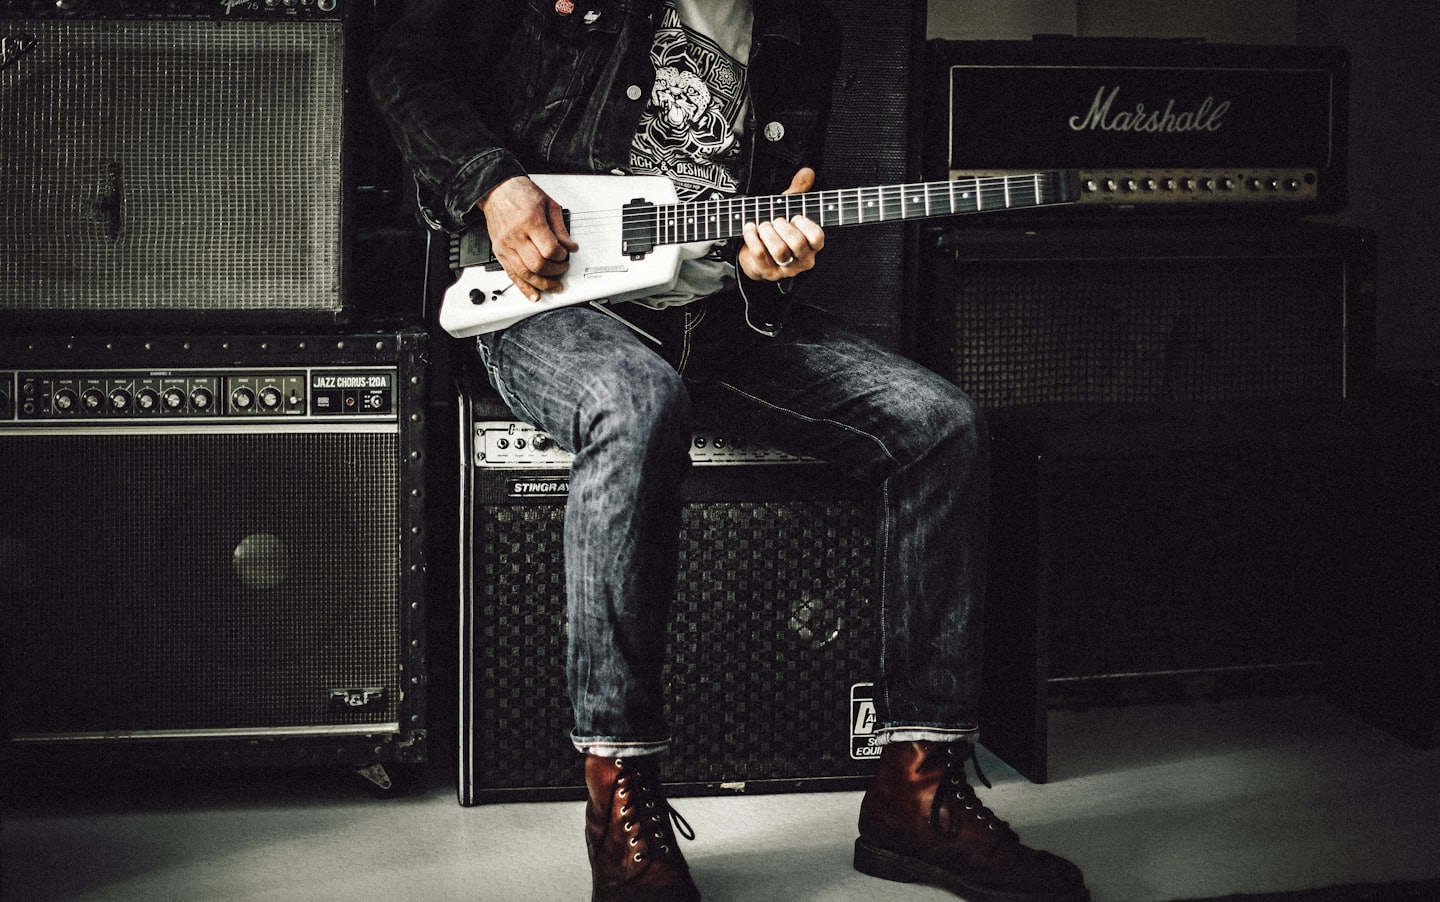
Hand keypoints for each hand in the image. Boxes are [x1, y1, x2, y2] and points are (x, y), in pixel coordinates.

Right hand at [478, 176, 579, 301]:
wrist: (497, 190)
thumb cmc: (521, 194)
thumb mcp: (548, 204)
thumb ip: (560, 228)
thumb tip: (571, 246)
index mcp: (530, 221)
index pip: (549, 249)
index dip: (561, 256)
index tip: (565, 255)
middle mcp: (516, 235)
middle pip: (537, 264)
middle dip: (554, 271)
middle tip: (562, 268)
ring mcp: (506, 245)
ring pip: (525, 274)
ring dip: (542, 284)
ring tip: (554, 287)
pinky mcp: (499, 252)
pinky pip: (511, 275)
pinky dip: (523, 288)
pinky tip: (533, 295)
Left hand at [738, 167, 824, 280]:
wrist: (755, 258)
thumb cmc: (776, 233)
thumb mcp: (787, 210)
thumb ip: (798, 191)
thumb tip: (807, 172)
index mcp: (812, 246)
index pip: (817, 237)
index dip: (805, 224)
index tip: (794, 217)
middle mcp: (802, 260)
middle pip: (797, 243)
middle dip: (782, 227)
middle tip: (774, 220)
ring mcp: (785, 269)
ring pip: (779, 251)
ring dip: (768, 233)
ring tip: (762, 225)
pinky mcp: (767, 272)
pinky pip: (759, 253)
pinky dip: (752, 236)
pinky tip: (749, 228)